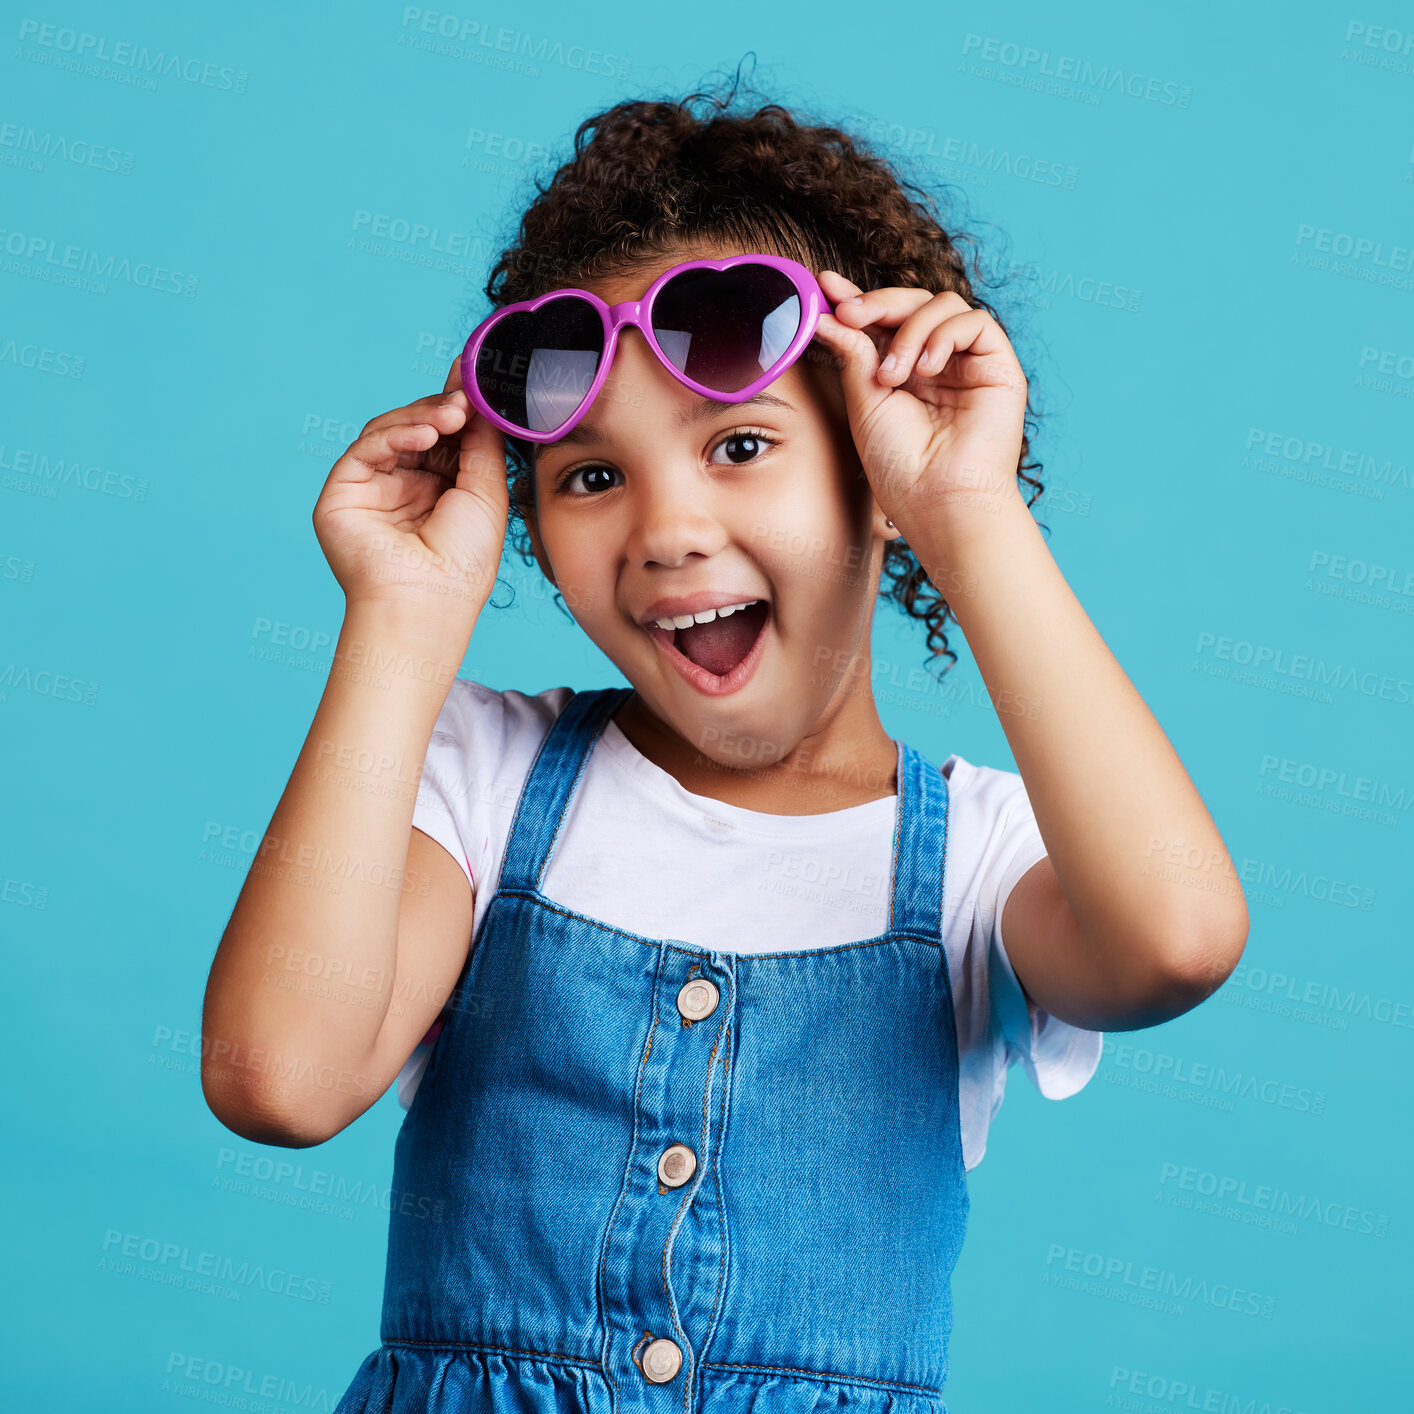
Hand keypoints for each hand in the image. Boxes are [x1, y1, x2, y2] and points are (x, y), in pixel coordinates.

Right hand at [312, 355, 508, 626]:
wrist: (426, 602)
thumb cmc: (462, 562)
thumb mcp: (486, 492)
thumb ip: (482, 442)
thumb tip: (480, 396)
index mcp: (441, 491)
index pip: (447, 437)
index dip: (460, 408)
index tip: (474, 378)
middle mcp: (405, 487)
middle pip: (418, 428)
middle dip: (444, 409)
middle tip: (466, 397)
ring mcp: (373, 488)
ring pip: (391, 432)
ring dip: (423, 418)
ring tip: (452, 416)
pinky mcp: (344, 491)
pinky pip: (367, 448)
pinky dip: (395, 435)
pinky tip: (424, 434)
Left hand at [810, 271, 1028, 532]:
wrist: (938, 500)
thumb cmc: (900, 466)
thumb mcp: (864, 401)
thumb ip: (853, 353)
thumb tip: (827, 313)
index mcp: (903, 372)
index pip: (883, 321)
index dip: (857, 298)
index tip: (824, 285)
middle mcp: (936, 363)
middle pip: (912, 303)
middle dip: (877, 303)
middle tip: (849, 314)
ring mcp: (968, 363)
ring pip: (941, 304)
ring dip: (908, 331)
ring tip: (892, 376)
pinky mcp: (997, 365)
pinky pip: (975, 321)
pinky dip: (944, 335)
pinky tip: (926, 369)